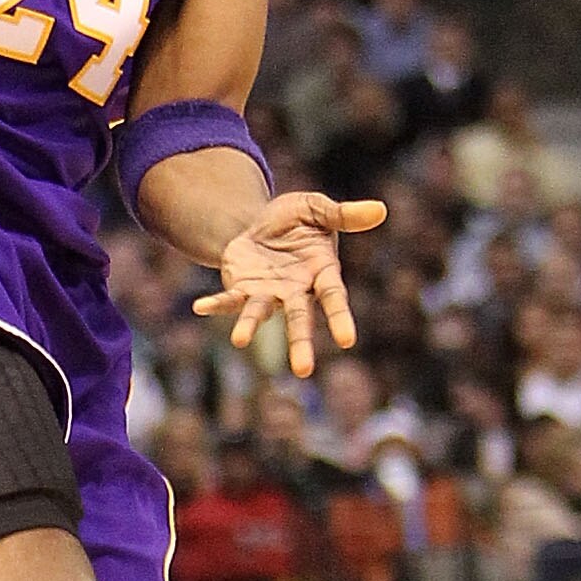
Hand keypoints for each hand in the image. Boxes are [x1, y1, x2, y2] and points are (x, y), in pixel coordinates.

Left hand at [192, 190, 386, 380]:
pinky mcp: (242, 289)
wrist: (262, 223)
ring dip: (250, 326)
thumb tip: (381, 210)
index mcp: (322, 272)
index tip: (348, 341)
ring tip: (239, 340)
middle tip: (303, 370)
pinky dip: (215, 304)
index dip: (340, 318)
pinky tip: (200, 307)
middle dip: (300, 343)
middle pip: (300, 319)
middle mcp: (296, 290)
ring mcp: (268, 293)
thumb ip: (344, 214)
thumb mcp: (318, 209)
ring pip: (260, 313)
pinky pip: (229, 300)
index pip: (334, 298)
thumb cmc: (298, 220)